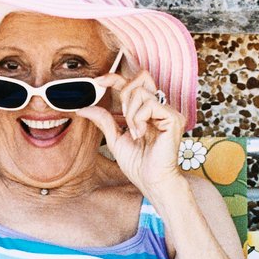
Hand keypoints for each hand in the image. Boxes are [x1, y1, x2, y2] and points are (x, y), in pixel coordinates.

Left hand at [74, 72, 185, 204]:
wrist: (151, 181)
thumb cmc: (138, 165)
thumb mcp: (115, 139)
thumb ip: (104, 120)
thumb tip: (84, 108)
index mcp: (149, 111)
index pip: (134, 84)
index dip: (116, 78)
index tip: (98, 81)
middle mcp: (161, 108)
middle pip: (141, 78)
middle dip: (124, 94)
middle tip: (123, 117)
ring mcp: (169, 112)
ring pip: (141, 92)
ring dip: (131, 114)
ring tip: (135, 133)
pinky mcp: (174, 118)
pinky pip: (150, 104)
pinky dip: (139, 119)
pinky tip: (141, 134)